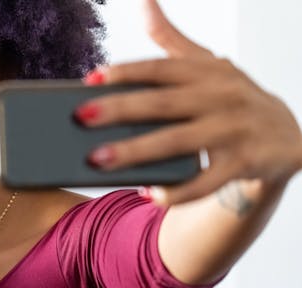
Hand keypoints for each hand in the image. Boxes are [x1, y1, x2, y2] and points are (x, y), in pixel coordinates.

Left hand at [77, 0, 301, 205]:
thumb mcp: (207, 67)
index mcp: (206, 71)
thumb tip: (144, 3)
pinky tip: (149, 194)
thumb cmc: (231, 101)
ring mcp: (234, 129)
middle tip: (80, 118)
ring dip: (136, 152)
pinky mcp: (245, 162)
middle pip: (162, 103)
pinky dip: (178, 190)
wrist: (287, 137)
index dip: (125, 72)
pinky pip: (206, 180)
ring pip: (177, 141)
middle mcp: (221, 96)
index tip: (90, 78)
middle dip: (119, 109)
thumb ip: (172, 41)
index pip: (161, 68)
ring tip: (97, 159)